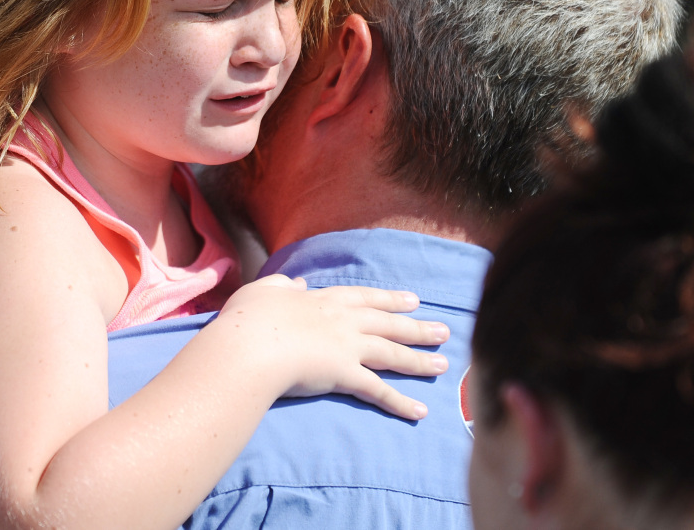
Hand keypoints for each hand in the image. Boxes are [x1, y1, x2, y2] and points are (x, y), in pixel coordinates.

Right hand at [211, 274, 449, 419]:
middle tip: (443, 331)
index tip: (413, 300)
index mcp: (324, 299)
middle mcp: (343, 321)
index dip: (390, 299)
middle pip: (388, 324)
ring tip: (443, 366)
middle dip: (417, 328)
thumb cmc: (250, 319)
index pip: (365, 297)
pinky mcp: (345, 375)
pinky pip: (379, 391)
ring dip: (419, 361)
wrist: (250, 344)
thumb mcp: (263, 291)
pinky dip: (400, 403)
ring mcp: (347, 347)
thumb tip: (294, 282)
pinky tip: (420, 412)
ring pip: (392, 354)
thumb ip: (281, 285)